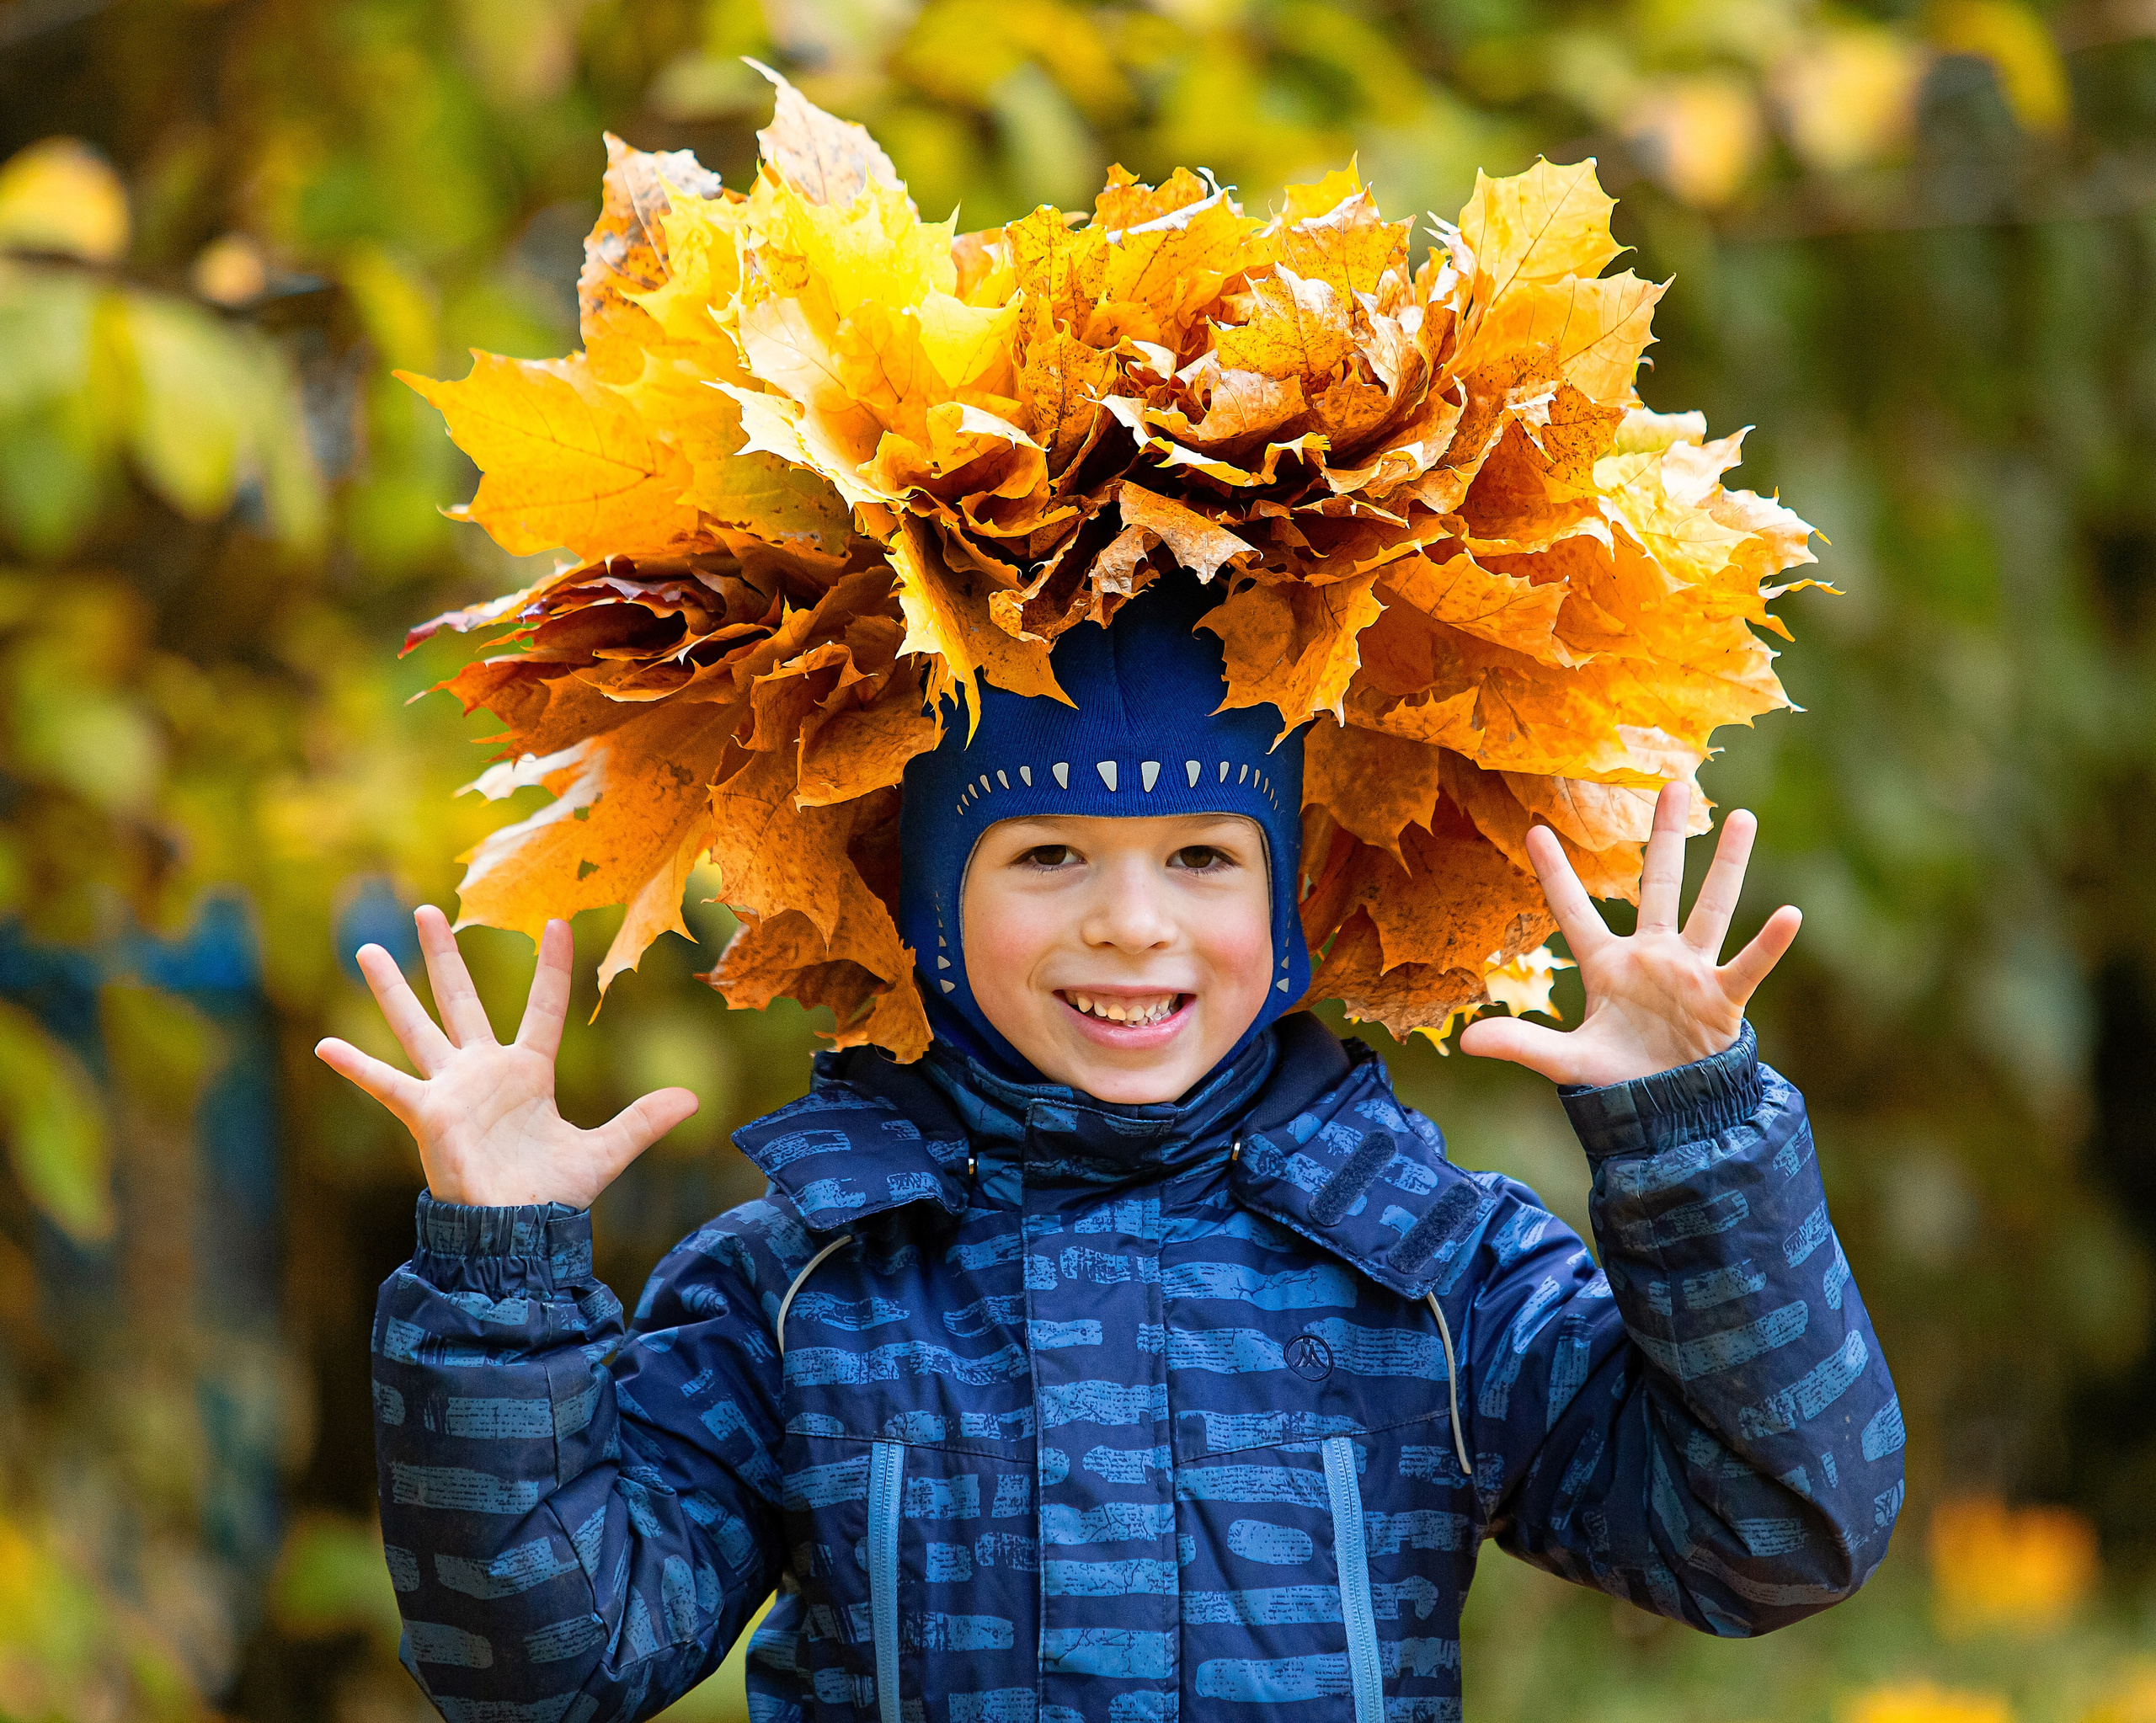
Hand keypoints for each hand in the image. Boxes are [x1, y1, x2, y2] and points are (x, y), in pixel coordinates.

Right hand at [314, 906, 697, 1207]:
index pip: (543, 1008)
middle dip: (445, 956)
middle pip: (460, 1000)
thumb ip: (643, 1123)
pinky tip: (325, 1045)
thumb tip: (696, 1101)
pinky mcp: (428, 1115)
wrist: (517, 1233)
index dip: (550, 969)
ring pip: (417, 1027)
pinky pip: (387, 1086)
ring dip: (393, 989)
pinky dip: (357, 1067)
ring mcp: (452, 1090)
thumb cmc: (552, 1196)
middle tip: (426, 911)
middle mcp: (485, 1072)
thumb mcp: (605, 1153)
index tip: (556, 923)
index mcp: (529, 1073)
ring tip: (366, 948)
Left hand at [1459, 783, 1800, 1087]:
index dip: (1554, 873)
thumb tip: (1463, 1041)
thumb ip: (1521, 1044)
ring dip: (1726, 865)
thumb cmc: (1616, 1081)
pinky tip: (1788, 914)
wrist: (1666, 1114)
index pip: (1572, 910)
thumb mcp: (1565, 1061)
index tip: (1534, 829)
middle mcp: (1651, 955)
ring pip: (1710, 907)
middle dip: (1664, 836)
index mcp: (1605, 965)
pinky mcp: (1722, 998)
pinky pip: (1747, 964)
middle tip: (1673, 783)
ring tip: (1742, 818)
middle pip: (1658, 884)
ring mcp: (1690, 972)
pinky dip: (1768, 944)